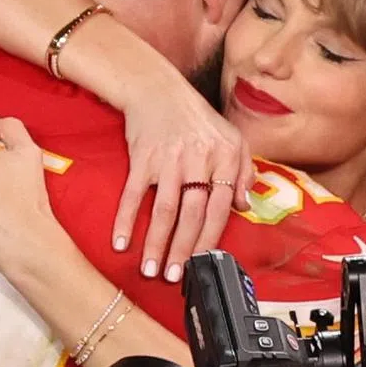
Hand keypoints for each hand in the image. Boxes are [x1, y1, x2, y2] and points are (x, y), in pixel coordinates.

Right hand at [112, 80, 253, 283]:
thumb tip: (245, 207)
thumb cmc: (197, 118)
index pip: (221, 207)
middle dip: (183, 249)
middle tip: (174, 277)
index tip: (203, 264)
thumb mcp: (232, 138)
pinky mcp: (143, 157)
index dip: (211, 239)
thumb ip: (245, 171)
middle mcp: (199, 159)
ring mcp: (169, 159)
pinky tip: (120, 242)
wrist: (158, 89)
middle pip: (193, 214)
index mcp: (225, 157)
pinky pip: (133, 194)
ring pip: (164, 209)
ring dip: (156, 243)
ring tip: (150, 269)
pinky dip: (125, 220)